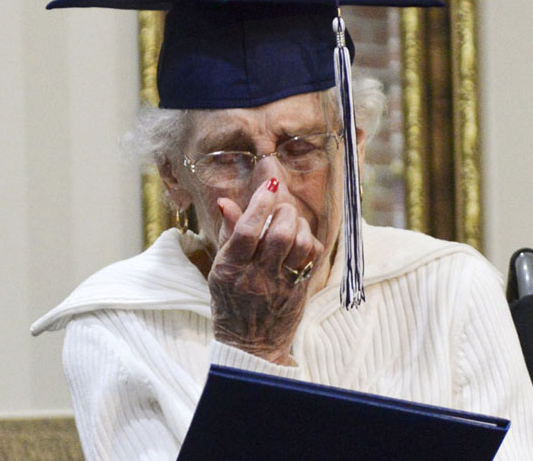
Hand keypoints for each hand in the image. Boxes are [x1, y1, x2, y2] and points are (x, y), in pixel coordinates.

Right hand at [209, 178, 324, 364]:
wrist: (250, 346)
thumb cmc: (230, 303)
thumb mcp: (220, 270)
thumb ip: (228, 235)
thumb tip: (226, 202)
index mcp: (230, 270)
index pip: (247, 231)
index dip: (260, 203)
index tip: (269, 185)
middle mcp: (255, 277)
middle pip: (278, 234)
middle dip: (283, 212)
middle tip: (280, 208)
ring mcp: (280, 285)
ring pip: (299, 243)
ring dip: (298, 224)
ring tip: (291, 222)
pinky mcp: (299, 290)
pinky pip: (312, 256)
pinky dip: (309, 240)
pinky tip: (300, 240)